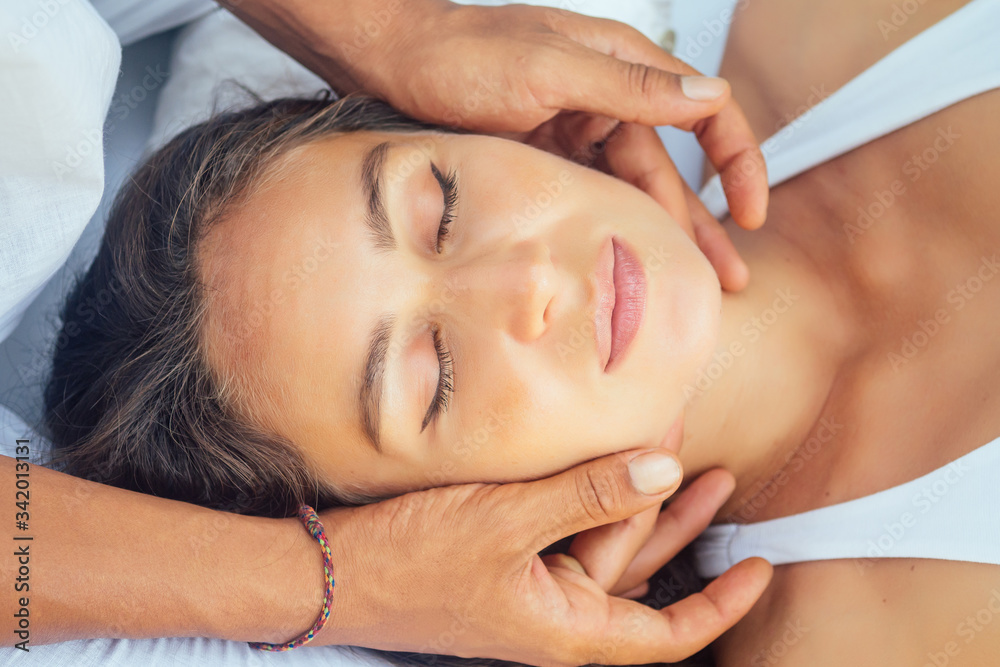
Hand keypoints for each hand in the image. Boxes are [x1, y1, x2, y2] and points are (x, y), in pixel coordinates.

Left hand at [220, 0, 766, 290]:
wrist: (389, 63)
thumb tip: (711, 91)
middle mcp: (606, 100)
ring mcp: (575, 132)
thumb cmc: (460, 55)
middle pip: (671, 169)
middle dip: (702, 225)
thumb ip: (628, 86)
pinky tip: (627, 268)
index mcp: (621, 68)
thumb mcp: (546, 69)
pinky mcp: (545, 159)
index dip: (738, 161)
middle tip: (729, 284)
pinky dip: (613, 233)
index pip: (706, 109)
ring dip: (662, 238)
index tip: (751, 214)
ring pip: (632, 193)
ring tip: (691, 288)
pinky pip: (592, 201)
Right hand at [300, 448, 770, 666]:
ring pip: (600, 544)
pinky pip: (560, 531)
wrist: (329, 573)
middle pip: (636, 570)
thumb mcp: (508, 520)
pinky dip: (587, 496)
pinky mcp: (500, 561)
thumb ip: (589, 495)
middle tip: (716, 471)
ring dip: (633, 499)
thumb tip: (664, 473)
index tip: (762, 570)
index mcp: (567, 627)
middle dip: (677, 520)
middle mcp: (554, 614)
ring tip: (675, 450)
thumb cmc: (413, 558)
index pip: (667, 631)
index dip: (721, 603)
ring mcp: (526, 587)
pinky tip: (602, 459)